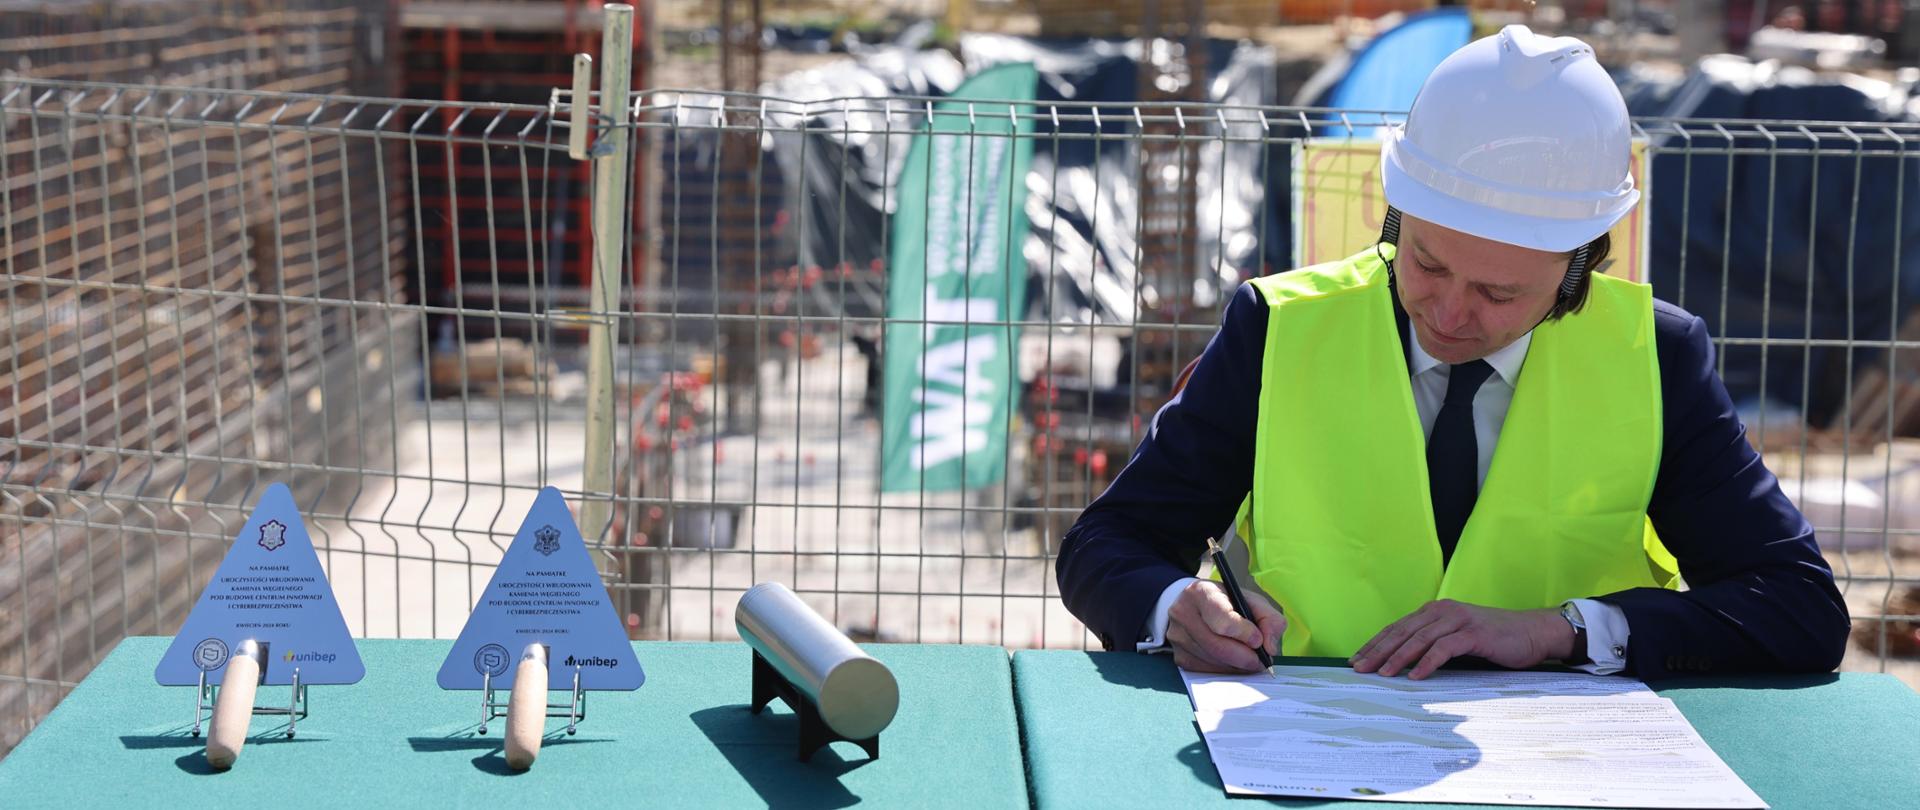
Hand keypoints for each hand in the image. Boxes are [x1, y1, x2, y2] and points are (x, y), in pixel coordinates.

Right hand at [1166, 580, 1285, 673]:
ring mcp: (1177, 636)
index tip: (1258, 640)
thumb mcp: (1250, 600)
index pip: (1222, 620)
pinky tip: (1232, 663)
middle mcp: (1183, 613)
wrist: (1196, 605)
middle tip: (1259, 661)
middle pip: (1217, 646)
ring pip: (1212, 662)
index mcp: (1201, 592)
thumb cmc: (1226, 602)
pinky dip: (1224, 671)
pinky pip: (1205, 671)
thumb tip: (1270, 648)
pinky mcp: (1178, 656)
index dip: (1244, 634)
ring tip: (1248, 659)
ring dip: (1236, 666)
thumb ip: (1269, 618)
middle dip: (1244, 657)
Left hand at [1349, 600, 1574, 679]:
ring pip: (1420, 638)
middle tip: (1359, 668)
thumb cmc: (1492, 639)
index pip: (1397, 628)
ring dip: (1398, 657)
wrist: (1532, 633)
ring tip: (1382, 674)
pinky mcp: (1474, 633)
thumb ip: (1432, 644)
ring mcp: (1459, 620)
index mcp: (1435, 611)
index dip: (1375, 643)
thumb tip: (1400, 664)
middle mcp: (1443, 611)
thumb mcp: (1456, 638)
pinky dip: (1427, 662)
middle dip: (1378, 651)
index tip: (1356, 660)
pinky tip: (1415, 676)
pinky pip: (1444, 648)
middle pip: (1403, 632)